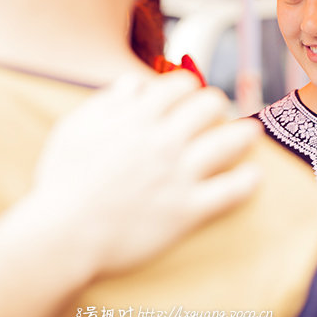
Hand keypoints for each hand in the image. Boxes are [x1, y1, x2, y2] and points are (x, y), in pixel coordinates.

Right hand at [32, 71, 261, 273]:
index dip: (190, 86)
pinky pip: (230, 192)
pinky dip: (246, 182)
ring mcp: (178, 175)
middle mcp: (163, 141)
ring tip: (253, 132)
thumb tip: (133, 83)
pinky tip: (254, 176)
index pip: (181, 85)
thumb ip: (106, 102)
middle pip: (210, 106)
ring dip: (245, 134)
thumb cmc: (62, 181)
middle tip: (218, 114)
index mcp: (137, 118)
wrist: (63, 234)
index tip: (191, 94)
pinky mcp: (187, 210)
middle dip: (217, 105)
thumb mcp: (74, 129)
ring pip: (228, 142)